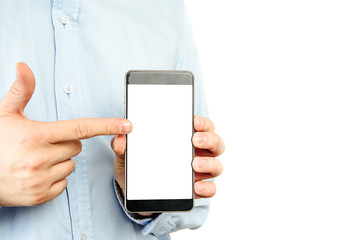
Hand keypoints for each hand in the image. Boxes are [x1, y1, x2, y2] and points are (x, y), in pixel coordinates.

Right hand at [0, 62, 131, 206]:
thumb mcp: (5, 113)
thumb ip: (21, 90)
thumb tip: (23, 66)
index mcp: (35, 135)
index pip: (80, 128)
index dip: (106, 125)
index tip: (126, 125)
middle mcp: (39, 158)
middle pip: (77, 147)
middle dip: (66, 143)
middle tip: (43, 143)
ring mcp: (40, 180)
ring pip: (72, 165)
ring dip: (60, 161)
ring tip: (36, 159)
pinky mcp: (39, 196)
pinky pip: (64, 184)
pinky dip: (55, 178)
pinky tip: (36, 173)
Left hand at [111, 116, 224, 200]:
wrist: (137, 193)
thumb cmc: (139, 167)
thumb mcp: (128, 156)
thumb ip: (123, 147)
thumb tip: (120, 139)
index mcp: (185, 138)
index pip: (202, 125)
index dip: (201, 121)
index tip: (193, 121)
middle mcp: (198, 153)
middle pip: (215, 142)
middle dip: (209, 139)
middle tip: (194, 140)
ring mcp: (200, 172)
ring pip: (217, 165)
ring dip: (209, 163)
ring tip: (193, 164)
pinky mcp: (198, 190)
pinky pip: (210, 189)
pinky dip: (207, 188)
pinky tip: (196, 187)